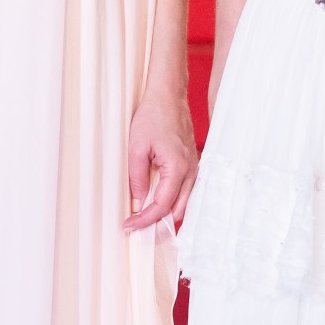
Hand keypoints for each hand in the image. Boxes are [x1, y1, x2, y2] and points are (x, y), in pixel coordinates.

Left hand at [122, 88, 196, 232]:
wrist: (168, 96)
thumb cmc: (153, 116)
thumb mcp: (137, 148)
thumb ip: (138, 179)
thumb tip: (138, 203)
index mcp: (178, 168)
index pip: (163, 205)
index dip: (145, 220)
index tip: (130, 226)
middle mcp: (191, 171)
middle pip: (178, 211)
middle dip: (158, 224)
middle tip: (137, 229)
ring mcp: (194, 168)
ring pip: (184, 204)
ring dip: (166, 215)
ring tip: (145, 220)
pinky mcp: (192, 164)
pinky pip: (186, 192)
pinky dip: (173, 203)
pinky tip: (158, 205)